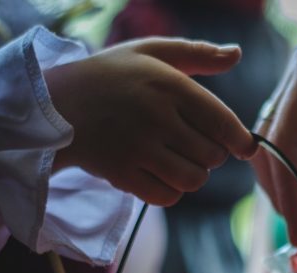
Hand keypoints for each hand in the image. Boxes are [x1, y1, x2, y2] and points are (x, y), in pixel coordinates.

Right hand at [45, 38, 256, 205]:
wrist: (52, 104)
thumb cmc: (110, 77)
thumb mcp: (150, 53)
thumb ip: (197, 55)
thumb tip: (238, 54)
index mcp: (168, 85)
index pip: (223, 123)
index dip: (241, 141)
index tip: (244, 147)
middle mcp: (156, 116)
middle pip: (213, 156)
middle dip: (210, 155)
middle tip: (192, 145)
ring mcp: (137, 147)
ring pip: (194, 179)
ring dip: (192, 175)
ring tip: (177, 160)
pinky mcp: (122, 173)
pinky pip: (168, 196)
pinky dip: (170, 191)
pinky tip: (159, 175)